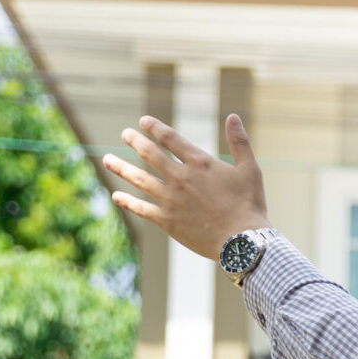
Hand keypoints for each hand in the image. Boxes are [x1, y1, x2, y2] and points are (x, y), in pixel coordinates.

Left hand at [103, 114, 271, 259]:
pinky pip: (141, 208)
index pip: (170, 139)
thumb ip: (240, 141)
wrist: (241, 242)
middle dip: (135, 142)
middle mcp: (180, 178)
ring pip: (139, 180)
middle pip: (150, 155)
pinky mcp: (167, 220)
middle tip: (124, 134)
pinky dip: (127, 202)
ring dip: (121, 168)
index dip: (154, 128)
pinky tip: (116, 196)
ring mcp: (171, 200)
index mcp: (200, 163)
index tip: (143, 121)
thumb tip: (233, 116)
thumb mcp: (250, 169)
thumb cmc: (249, 205)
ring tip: (107, 160)